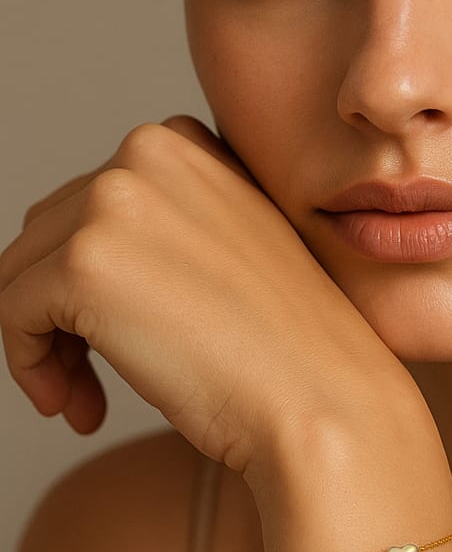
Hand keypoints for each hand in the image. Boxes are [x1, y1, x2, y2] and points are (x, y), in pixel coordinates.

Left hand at [0, 116, 414, 475]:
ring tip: (82, 396)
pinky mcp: (83, 261)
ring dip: (44, 341)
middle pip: (48, 233)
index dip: (93, 271)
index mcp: (187, 144)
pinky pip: (10, 314)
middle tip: (90, 377)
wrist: (321, 392)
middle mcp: (147, 151)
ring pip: (21, 272)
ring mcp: (115, 200)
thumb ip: (162, 224)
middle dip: (61, 309)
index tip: (119, 326)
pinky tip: (77, 407)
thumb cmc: (288, 340)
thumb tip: (87, 260)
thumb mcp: (226, 246)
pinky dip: (30, 367)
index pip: (92, 200)